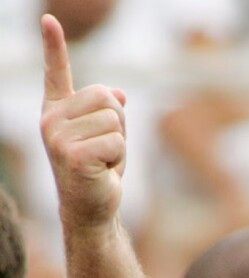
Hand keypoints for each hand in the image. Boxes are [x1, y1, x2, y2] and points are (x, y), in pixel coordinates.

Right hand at [39, 13, 126, 231]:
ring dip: (120, 143)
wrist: (91, 207)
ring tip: (104, 161)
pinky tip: (104, 171)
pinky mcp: (73, 155)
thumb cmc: (100, 169)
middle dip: (118, 123)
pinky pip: (116, 142)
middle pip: (106, 98)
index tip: (48, 19)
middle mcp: (50, 120)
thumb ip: (109, 110)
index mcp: (56, 111)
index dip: (53, 45)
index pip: (56, 72)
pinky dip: (120, 158)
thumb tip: (118, 93)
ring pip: (115, 120)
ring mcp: (58, 138)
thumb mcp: (107, 134)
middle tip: (105, 149)